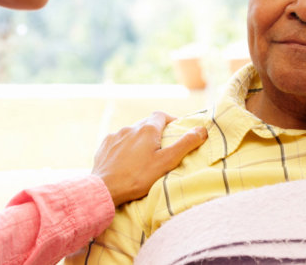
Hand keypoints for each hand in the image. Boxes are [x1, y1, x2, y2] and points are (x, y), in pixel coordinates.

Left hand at [91, 111, 208, 205]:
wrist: (106, 189)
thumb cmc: (138, 177)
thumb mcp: (167, 162)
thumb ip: (185, 144)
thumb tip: (202, 129)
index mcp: (147, 129)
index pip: (161, 116)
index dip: (170, 121)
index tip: (175, 131)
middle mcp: (130, 128)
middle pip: (146, 124)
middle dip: (155, 132)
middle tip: (162, 147)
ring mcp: (115, 136)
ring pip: (131, 132)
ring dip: (139, 140)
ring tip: (143, 156)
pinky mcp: (104, 146)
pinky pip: (118, 141)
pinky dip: (125, 147)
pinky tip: (126, 160)